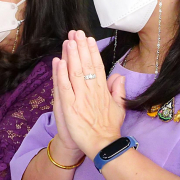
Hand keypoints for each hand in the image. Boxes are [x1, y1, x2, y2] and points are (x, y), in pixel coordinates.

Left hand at [54, 30, 125, 158]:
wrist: (102, 146)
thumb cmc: (109, 129)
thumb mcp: (119, 108)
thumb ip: (118, 91)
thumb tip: (120, 76)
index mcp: (103, 91)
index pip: (97, 66)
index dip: (92, 52)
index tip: (88, 39)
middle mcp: (92, 91)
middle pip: (86, 65)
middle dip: (80, 48)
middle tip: (76, 32)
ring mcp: (80, 98)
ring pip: (75, 72)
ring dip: (71, 55)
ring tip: (68, 41)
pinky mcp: (70, 106)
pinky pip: (65, 87)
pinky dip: (61, 73)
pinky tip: (59, 61)